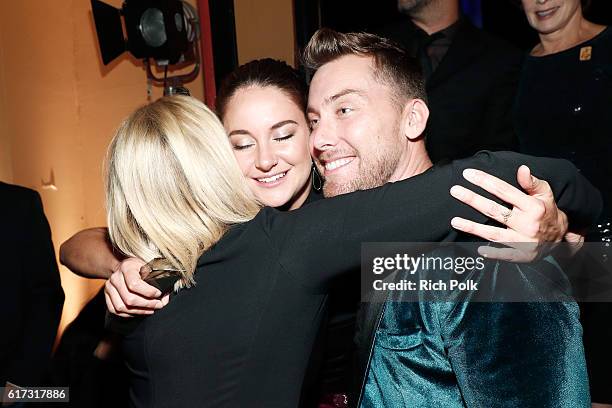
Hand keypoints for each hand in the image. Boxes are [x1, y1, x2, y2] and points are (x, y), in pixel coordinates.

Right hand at [104, 257, 168, 316]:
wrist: (123, 266)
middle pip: (129, 298)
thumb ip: (158, 278)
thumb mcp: (149, 265)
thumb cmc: (139, 267)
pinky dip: (129, 314)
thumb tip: (166, 295)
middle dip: (147, 304)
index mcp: (126, 267)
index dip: (148, 292)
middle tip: (158, 305)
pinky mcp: (107, 296)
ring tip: (151, 309)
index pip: (134, 284)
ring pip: (122, 307)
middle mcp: (115, 278)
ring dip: (139, 311)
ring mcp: (109, 288)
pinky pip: (116, 310)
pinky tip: (140, 311)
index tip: (159, 294)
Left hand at [449, 165, 567, 261]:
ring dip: (473, 227)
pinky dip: (492, 253)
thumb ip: (532, 183)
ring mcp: (524, 241)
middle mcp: (527, 224)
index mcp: (532, 207)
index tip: (467, 174)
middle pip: (495, 210)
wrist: (561, 238)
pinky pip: (504, 254)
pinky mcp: (523, 255)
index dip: (485, 181)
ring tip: (455, 221)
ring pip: (494, 233)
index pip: (504, 190)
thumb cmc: (547, 211)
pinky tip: (478, 249)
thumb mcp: (546, 194)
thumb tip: (522, 169)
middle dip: (473, 200)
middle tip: (455, 191)